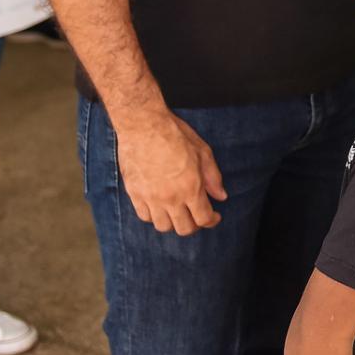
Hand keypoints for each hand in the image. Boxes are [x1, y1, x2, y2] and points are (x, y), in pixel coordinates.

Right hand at [114, 106, 227, 234]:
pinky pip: (144, 216)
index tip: (214, 216)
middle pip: (184, 229)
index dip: (212, 221)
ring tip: (178, 211)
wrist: (143, 125)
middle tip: (197, 215)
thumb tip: (221, 196)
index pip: (203, 219)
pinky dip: (154, 216)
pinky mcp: (134, 194)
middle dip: (195, 225)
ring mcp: (150, 197)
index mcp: (190, 188)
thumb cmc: (175, 134)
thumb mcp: (203, 152)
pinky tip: (160, 206)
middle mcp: (170, 198)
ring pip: (163, 226)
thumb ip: (213, 177)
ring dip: (173, 222)